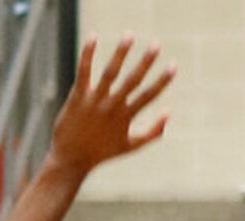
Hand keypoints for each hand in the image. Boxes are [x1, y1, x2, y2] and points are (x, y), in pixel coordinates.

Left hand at [46, 35, 174, 178]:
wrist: (70, 160)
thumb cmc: (100, 153)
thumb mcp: (129, 146)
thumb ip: (152, 132)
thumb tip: (170, 112)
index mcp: (125, 117)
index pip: (148, 96)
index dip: (162, 81)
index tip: (174, 65)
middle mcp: (111, 107)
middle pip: (132, 81)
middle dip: (145, 63)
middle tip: (157, 44)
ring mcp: (94, 101)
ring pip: (110, 73)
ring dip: (121, 53)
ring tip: (130, 35)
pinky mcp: (78, 96)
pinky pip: (84, 71)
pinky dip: (88, 54)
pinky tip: (94, 36)